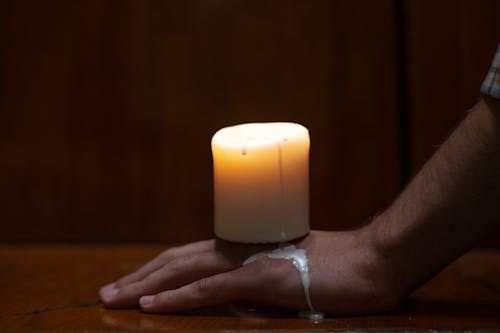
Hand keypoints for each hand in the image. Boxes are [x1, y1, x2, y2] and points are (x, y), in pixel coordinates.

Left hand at [99, 229, 402, 314]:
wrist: (374, 261)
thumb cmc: (340, 270)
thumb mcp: (292, 277)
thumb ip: (262, 287)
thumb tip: (239, 303)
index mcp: (247, 248)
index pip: (193, 256)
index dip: (161, 268)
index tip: (136, 281)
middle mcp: (242, 250)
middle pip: (179, 260)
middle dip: (141, 276)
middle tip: (109, 290)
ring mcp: (252, 262)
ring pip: (186, 270)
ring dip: (146, 284)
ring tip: (114, 297)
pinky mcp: (265, 278)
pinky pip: (212, 289)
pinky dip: (178, 297)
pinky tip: (151, 304)